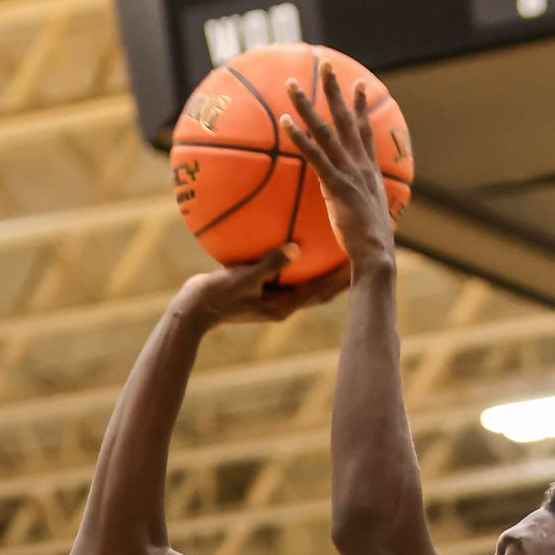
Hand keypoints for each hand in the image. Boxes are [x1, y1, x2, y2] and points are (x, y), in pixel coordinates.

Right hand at [177, 249, 348, 330]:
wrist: (192, 311)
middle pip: (321, 290)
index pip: (321, 292)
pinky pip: (288, 275)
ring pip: (307, 283)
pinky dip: (300, 262)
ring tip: (341, 249)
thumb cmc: (214, 297)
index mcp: (283, 307)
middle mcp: (283, 305)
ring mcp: (274, 300)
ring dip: (324, 270)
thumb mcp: (241, 278)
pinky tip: (301, 242)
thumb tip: (294, 248)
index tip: (360, 262)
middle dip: (341, 276)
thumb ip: (268, 264)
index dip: (341, 278)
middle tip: (362, 256)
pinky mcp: (264, 292)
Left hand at [282, 62, 400, 271]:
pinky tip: (285, 122)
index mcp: (369, 172)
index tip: (360, 86)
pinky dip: (300, 137)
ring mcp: (349, 173)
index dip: (361, 108)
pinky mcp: (337, 185)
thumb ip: (355, 209)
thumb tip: (347, 213)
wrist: (376, 256)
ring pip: (326, 130)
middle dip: (336, 89)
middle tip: (326, 64)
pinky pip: (315, 156)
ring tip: (292, 84)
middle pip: (346, 119)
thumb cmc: (369, 248)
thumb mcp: (364, 221)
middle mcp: (361, 165)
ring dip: (308, 105)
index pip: (365, 132)